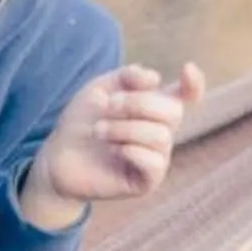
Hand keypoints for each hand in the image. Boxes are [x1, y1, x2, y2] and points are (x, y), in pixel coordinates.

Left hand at [22, 61, 206, 224]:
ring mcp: (156, 158)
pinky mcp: (146, 182)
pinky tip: (113, 150)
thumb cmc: (82, 122)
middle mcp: (161, 133)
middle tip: (107, 106)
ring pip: (160, 136)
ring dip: (124, 128)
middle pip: (172, 111)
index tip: (188, 68)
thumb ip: (127, 77)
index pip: (186, 97)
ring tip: (98, 130)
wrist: (57, 156)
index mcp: (154, 109)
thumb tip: (156, 78)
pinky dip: (132, 151)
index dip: (194, 84)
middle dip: (138, 103)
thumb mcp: (100, 89)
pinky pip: (155, 164)